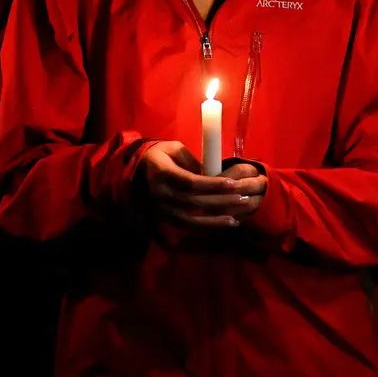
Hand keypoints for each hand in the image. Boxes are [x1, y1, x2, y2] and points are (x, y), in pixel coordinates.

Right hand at [136, 141, 267, 229]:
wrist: (135, 170)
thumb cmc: (160, 155)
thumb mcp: (175, 149)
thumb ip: (193, 162)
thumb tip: (215, 175)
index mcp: (162, 173)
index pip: (190, 182)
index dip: (212, 184)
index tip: (232, 183)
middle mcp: (159, 193)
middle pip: (193, 202)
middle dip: (220, 201)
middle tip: (242, 198)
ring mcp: (159, 208)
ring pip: (190, 219)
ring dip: (214, 220)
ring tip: (235, 218)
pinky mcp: (162, 217)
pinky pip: (185, 226)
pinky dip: (205, 227)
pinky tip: (222, 225)